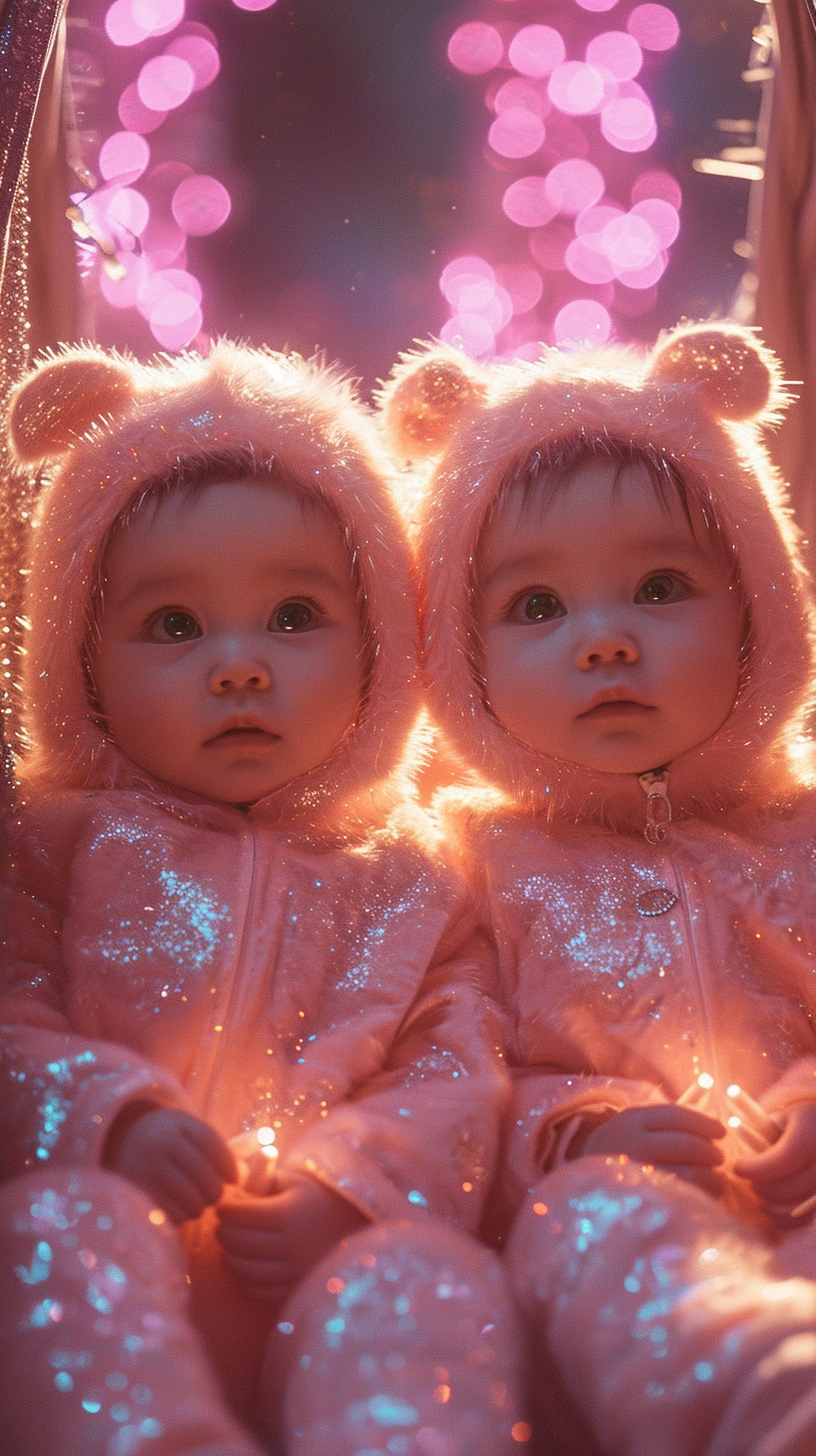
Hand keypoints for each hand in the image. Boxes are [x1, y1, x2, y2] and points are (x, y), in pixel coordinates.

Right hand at [103, 1105, 236, 1223]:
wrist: (118, 1142)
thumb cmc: (166, 1138)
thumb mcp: (188, 1130)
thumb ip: (218, 1148)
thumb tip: (243, 1177)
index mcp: (178, 1125)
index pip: (215, 1150)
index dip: (229, 1168)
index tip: (232, 1178)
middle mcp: (161, 1145)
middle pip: (209, 1182)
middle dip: (214, 1191)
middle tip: (209, 1191)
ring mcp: (146, 1171)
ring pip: (194, 1204)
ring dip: (198, 1206)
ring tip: (191, 1198)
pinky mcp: (135, 1196)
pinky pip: (173, 1217)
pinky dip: (179, 1216)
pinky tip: (174, 1205)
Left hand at [216, 1172, 367, 1303]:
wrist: (355, 1226)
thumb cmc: (316, 1198)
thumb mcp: (294, 1181)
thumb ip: (263, 1177)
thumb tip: (232, 1176)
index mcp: (289, 1213)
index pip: (241, 1214)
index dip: (226, 1210)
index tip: (222, 1206)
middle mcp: (292, 1244)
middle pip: (239, 1242)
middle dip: (224, 1232)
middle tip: (222, 1225)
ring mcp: (294, 1270)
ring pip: (246, 1270)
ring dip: (230, 1258)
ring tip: (229, 1247)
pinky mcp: (296, 1289)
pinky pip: (260, 1291)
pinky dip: (245, 1281)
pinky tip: (244, 1266)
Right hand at [581, 1104, 725, 1195]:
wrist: (579, 1186)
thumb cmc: (618, 1153)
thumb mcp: (633, 1129)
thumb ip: (664, 1124)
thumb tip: (710, 1122)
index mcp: (632, 1120)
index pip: (676, 1115)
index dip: (704, 1123)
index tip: (721, 1132)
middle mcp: (633, 1142)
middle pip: (686, 1143)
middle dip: (710, 1152)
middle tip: (720, 1159)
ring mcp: (637, 1172)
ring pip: (688, 1172)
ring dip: (711, 1177)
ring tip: (717, 1180)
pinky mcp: (643, 1199)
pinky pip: (681, 1196)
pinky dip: (699, 1195)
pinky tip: (705, 1196)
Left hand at [734, 1101, 815, 1223]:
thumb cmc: (801, 1123)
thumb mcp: (783, 1118)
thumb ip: (761, 1130)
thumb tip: (734, 1136)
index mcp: (808, 1139)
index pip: (776, 1164)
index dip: (752, 1169)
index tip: (737, 1167)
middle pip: (782, 1189)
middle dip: (758, 1186)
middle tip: (749, 1179)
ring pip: (790, 1209)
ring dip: (768, 1203)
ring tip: (758, 1190)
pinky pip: (801, 1220)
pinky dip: (783, 1218)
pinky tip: (771, 1205)